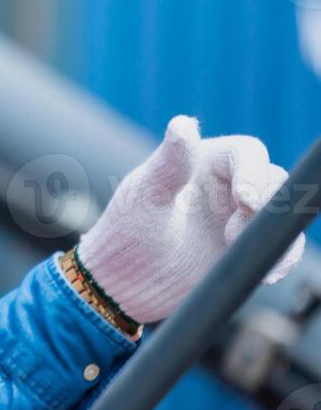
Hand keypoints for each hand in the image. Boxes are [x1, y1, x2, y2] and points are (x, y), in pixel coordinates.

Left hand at [78, 115, 305, 323]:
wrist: (124, 286)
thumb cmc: (126, 234)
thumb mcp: (145, 197)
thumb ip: (169, 164)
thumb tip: (183, 123)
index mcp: (201, 161)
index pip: (246, 152)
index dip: (253, 171)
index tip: (245, 201)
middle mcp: (226, 185)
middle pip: (272, 178)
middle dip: (268, 201)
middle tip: (235, 232)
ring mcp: (239, 218)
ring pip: (282, 212)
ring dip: (274, 231)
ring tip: (236, 249)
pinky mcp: (247, 249)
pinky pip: (283, 247)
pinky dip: (284, 259)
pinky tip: (267, 274)